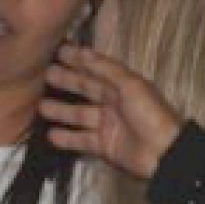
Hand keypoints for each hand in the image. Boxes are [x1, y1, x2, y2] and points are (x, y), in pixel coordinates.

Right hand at [40, 44, 181, 182]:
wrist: (164, 152)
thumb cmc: (151, 115)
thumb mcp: (131, 85)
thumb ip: (106, 69)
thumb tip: (85, 53)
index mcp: (122, 85)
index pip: (96, 68)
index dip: (79, 60)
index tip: (59, 51)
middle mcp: (114, 102)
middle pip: (85, 89)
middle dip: (66, 81)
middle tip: (45, 75)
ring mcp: (108, 125)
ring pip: (79, 115)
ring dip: (60, 110)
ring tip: (40, 106)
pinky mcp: (104, 145)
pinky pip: (81, 140)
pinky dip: (66, 138)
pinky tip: (51, 134)